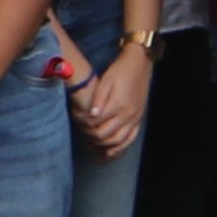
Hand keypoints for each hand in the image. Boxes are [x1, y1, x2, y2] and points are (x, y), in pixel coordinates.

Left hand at [74, 40, 153, 158]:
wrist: (140, 65)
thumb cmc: (120, 71)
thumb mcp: (106, 80)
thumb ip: (99, 99)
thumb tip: (92, 116)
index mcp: (118, 105)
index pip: (96, 124)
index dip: (83, 124)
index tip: (76, 118)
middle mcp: (128, 115)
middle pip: (105, 136)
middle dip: (90, 136)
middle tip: (81, 130)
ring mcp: (135, 119)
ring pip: (118, 141)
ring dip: (103, 146)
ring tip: (92, 144)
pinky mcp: (138, 120)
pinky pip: (130, 139)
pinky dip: (119, 147)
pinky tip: (110, 152)